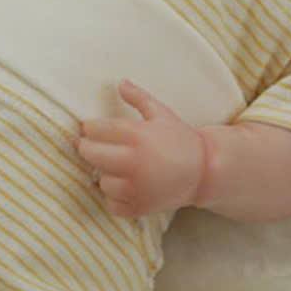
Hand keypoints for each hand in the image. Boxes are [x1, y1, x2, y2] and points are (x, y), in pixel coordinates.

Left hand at [75, 80, 206, 218]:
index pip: (97, 130)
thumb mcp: (162, 113)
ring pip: (101, 181)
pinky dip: (115, 198)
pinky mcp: (140, 207)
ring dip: (104, 175)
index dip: (89, 128)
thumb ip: (138, 97)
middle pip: (91, 154)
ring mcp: (137, 188)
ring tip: (114, 168)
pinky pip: (112, 204)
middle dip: (86, 148)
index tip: (88, 128)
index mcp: (138, 136)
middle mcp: (135, 163)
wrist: (204, 171)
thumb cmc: (180, 139)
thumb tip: (119, 82)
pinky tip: (124, 187)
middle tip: (88, 146)